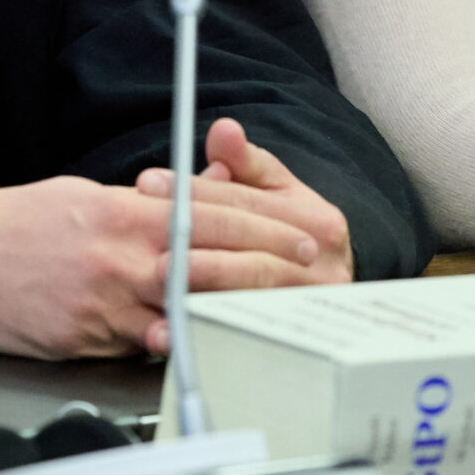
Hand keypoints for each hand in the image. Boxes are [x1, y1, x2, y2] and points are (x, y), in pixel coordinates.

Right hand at [0, 158, 327, 358]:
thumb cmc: (8, 224)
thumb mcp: (79, 198)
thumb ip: (135, 209)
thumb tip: (179, 212)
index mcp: (123, 215)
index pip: (213, 217)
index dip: (266, 229)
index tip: (302, 237)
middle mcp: (119, 259)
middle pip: (212, 267)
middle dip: (269, 273)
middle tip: (309, 278)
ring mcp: (103, 304)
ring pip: (184, 313)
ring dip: (230, 314)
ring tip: (273, 317)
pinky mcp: (83, 341)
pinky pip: (139, 347)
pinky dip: (169, 344)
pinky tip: (200, 345)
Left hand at [133, 118, 354, 351]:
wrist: (326, 291)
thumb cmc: (291, 232)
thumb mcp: (276, 191)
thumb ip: (245, 162)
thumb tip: (223, 130)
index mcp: (316, 221)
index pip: (245, 203)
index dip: (195, 191)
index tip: (148, 183)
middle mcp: (321, 266)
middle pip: (248, 251)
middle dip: (194, 242)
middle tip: (150, 235)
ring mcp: (308, 309)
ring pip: (248, 297)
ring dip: (202, 290)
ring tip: (161, 280)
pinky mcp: (292, 343)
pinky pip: (240, 337)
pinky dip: (206, 331)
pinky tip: (172, 328)